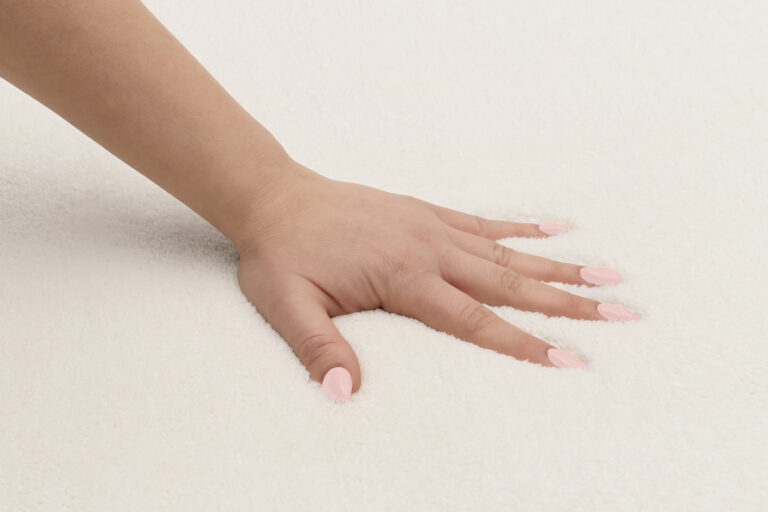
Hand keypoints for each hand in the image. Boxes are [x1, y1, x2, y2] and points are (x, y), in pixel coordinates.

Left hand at [235, 160, 639, 402]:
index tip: (571, 360)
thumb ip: (318, 348)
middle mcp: (429, 249)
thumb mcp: (287, 305)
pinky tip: (555, 227)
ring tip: (608, 273)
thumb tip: (344, 392)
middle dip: (570, 303)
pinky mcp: (425, 212)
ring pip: (508, 251)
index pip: (476, 320)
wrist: (274, 197)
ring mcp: (431, 226)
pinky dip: (523, 227)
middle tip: (623, 312)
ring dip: (559, 267)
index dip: (524, 344)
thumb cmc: (281, 254)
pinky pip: (485, 221)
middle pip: (511, 283)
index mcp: (404, 277)